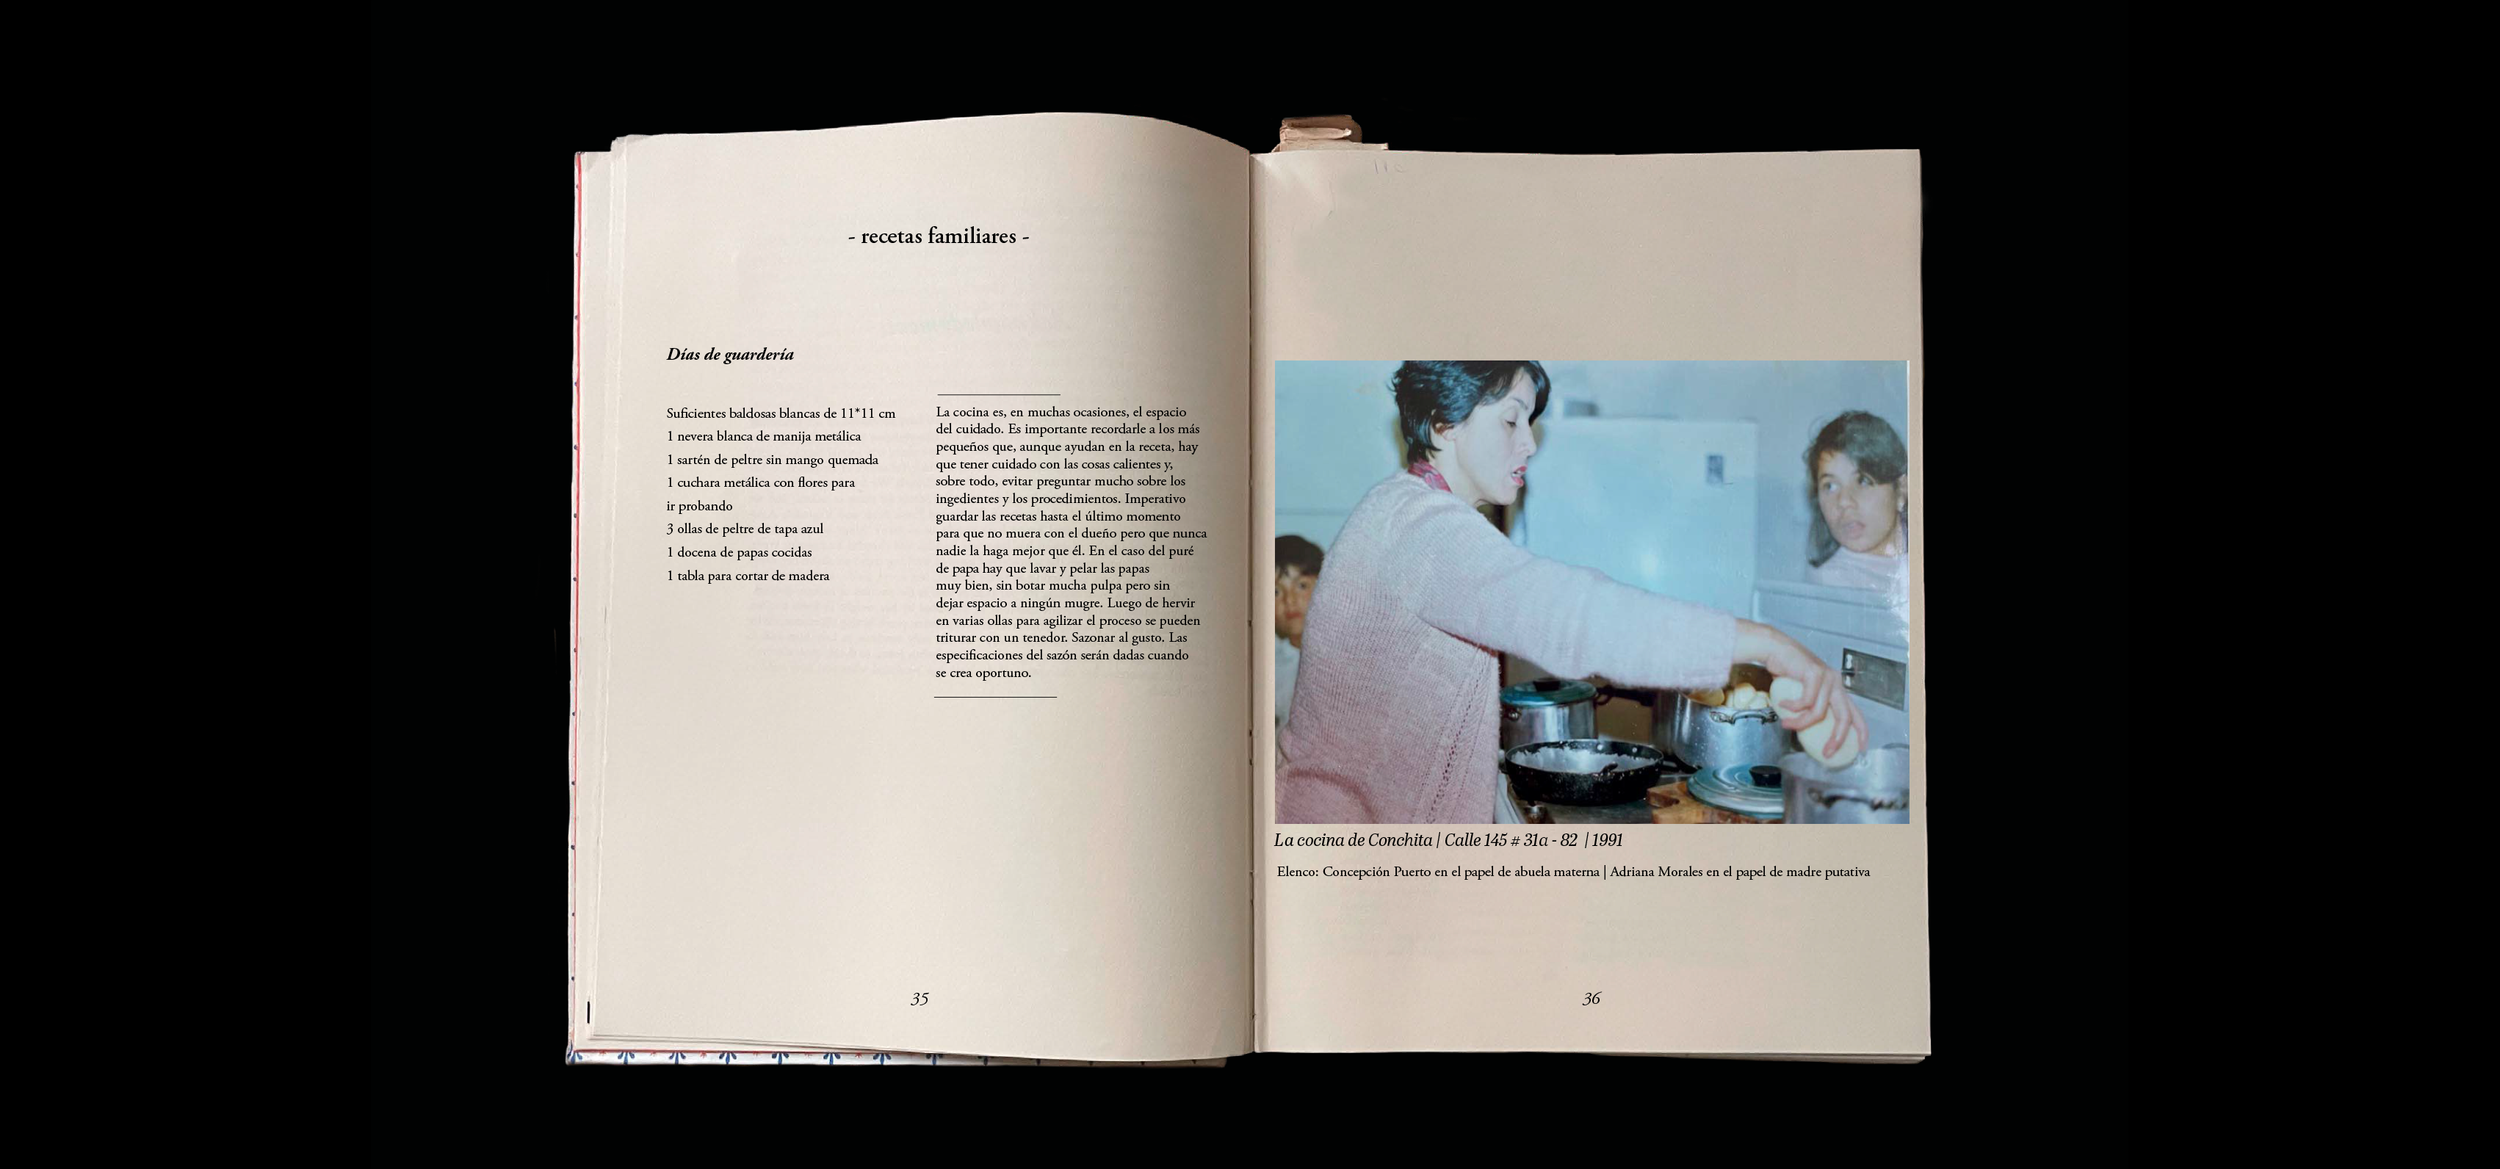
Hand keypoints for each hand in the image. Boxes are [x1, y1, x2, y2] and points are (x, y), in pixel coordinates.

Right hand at [1731, 620, 1868, 762]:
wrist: (1774, 648)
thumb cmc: (1786, 670)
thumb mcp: (1804, 693)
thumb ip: (1811, 707)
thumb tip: (1808, 731)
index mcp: (1836, 688)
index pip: (1855, 713)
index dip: (1861, 732)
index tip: (1860, 748)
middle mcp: (1836, 682)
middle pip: (1845, 717)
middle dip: (1838, 738)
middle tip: (1827, 752)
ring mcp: (1827, 677)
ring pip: (1819, 712)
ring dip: (1800, 723)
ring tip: (1786, 723)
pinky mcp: (1815, 673)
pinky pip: (1806, 702)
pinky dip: (1792, 707)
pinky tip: (1782, 704)